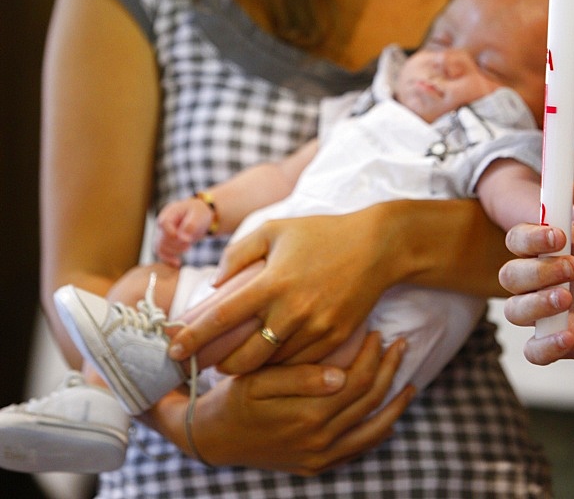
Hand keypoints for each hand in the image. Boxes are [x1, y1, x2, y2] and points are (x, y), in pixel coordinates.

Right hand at [147, 333, 414, 473]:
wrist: (213, 438)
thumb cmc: (234, 399)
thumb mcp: (258, 381)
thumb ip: (299, 377)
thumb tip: (341, 374)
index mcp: (307, 415)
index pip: (356, 381)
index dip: (371, 355)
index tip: (377, 331)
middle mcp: (319, 440)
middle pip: (368, 402)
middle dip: (388, 370)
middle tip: (401, 344)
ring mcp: (320, 456)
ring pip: (372, 429)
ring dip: (394, 404)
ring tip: (409, 382)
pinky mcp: (317, 465)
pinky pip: (357, 450)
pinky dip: (378, 433)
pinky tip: (390, 418)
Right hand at [155, 196, 212, 266]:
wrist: (199, 216)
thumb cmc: (199, 212)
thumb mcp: (198, 214)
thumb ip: (191, 225)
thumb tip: (183, 238)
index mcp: (170, 212)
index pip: (164, 224)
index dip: (173, 234)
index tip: (187, 239)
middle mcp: (163, 223)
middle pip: (162, 238)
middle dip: (177, 244)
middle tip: (190, 242)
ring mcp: (162, 233)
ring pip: (160, 247)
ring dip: (174, 252)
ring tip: (188, 247)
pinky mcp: (165, 242)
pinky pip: (161, 253)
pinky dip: (168, 259)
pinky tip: (177, 263)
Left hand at [168, 209, 393, 373]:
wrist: (377, 246)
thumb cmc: (321, 234)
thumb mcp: (275, 229)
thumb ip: (239, 253)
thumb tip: (215, 284)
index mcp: (272, 281)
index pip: (222, 318)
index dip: (194, 337)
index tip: (172, 349)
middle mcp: (292, 310)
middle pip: (243, 357)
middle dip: (218, 365)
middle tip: (206, 362)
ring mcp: (315, 329)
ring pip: (271, 365)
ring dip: (249, 367)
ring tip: (235, 359)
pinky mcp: (335, 340)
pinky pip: (299, 364)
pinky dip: (280, 365)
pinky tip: (271, 356)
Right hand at [499, 179, 573, 364]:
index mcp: (552, 249)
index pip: (518, 239)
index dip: (529, 237)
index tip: (557, 236)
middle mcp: (543, 279)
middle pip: (509, 275)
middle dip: (536, 271)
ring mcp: (549, 311)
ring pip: (514, 310)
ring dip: (535, 304)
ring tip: (568, 298)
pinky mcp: (560, 341)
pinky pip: (534, 351)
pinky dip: (544, 345)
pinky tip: (568, 335)